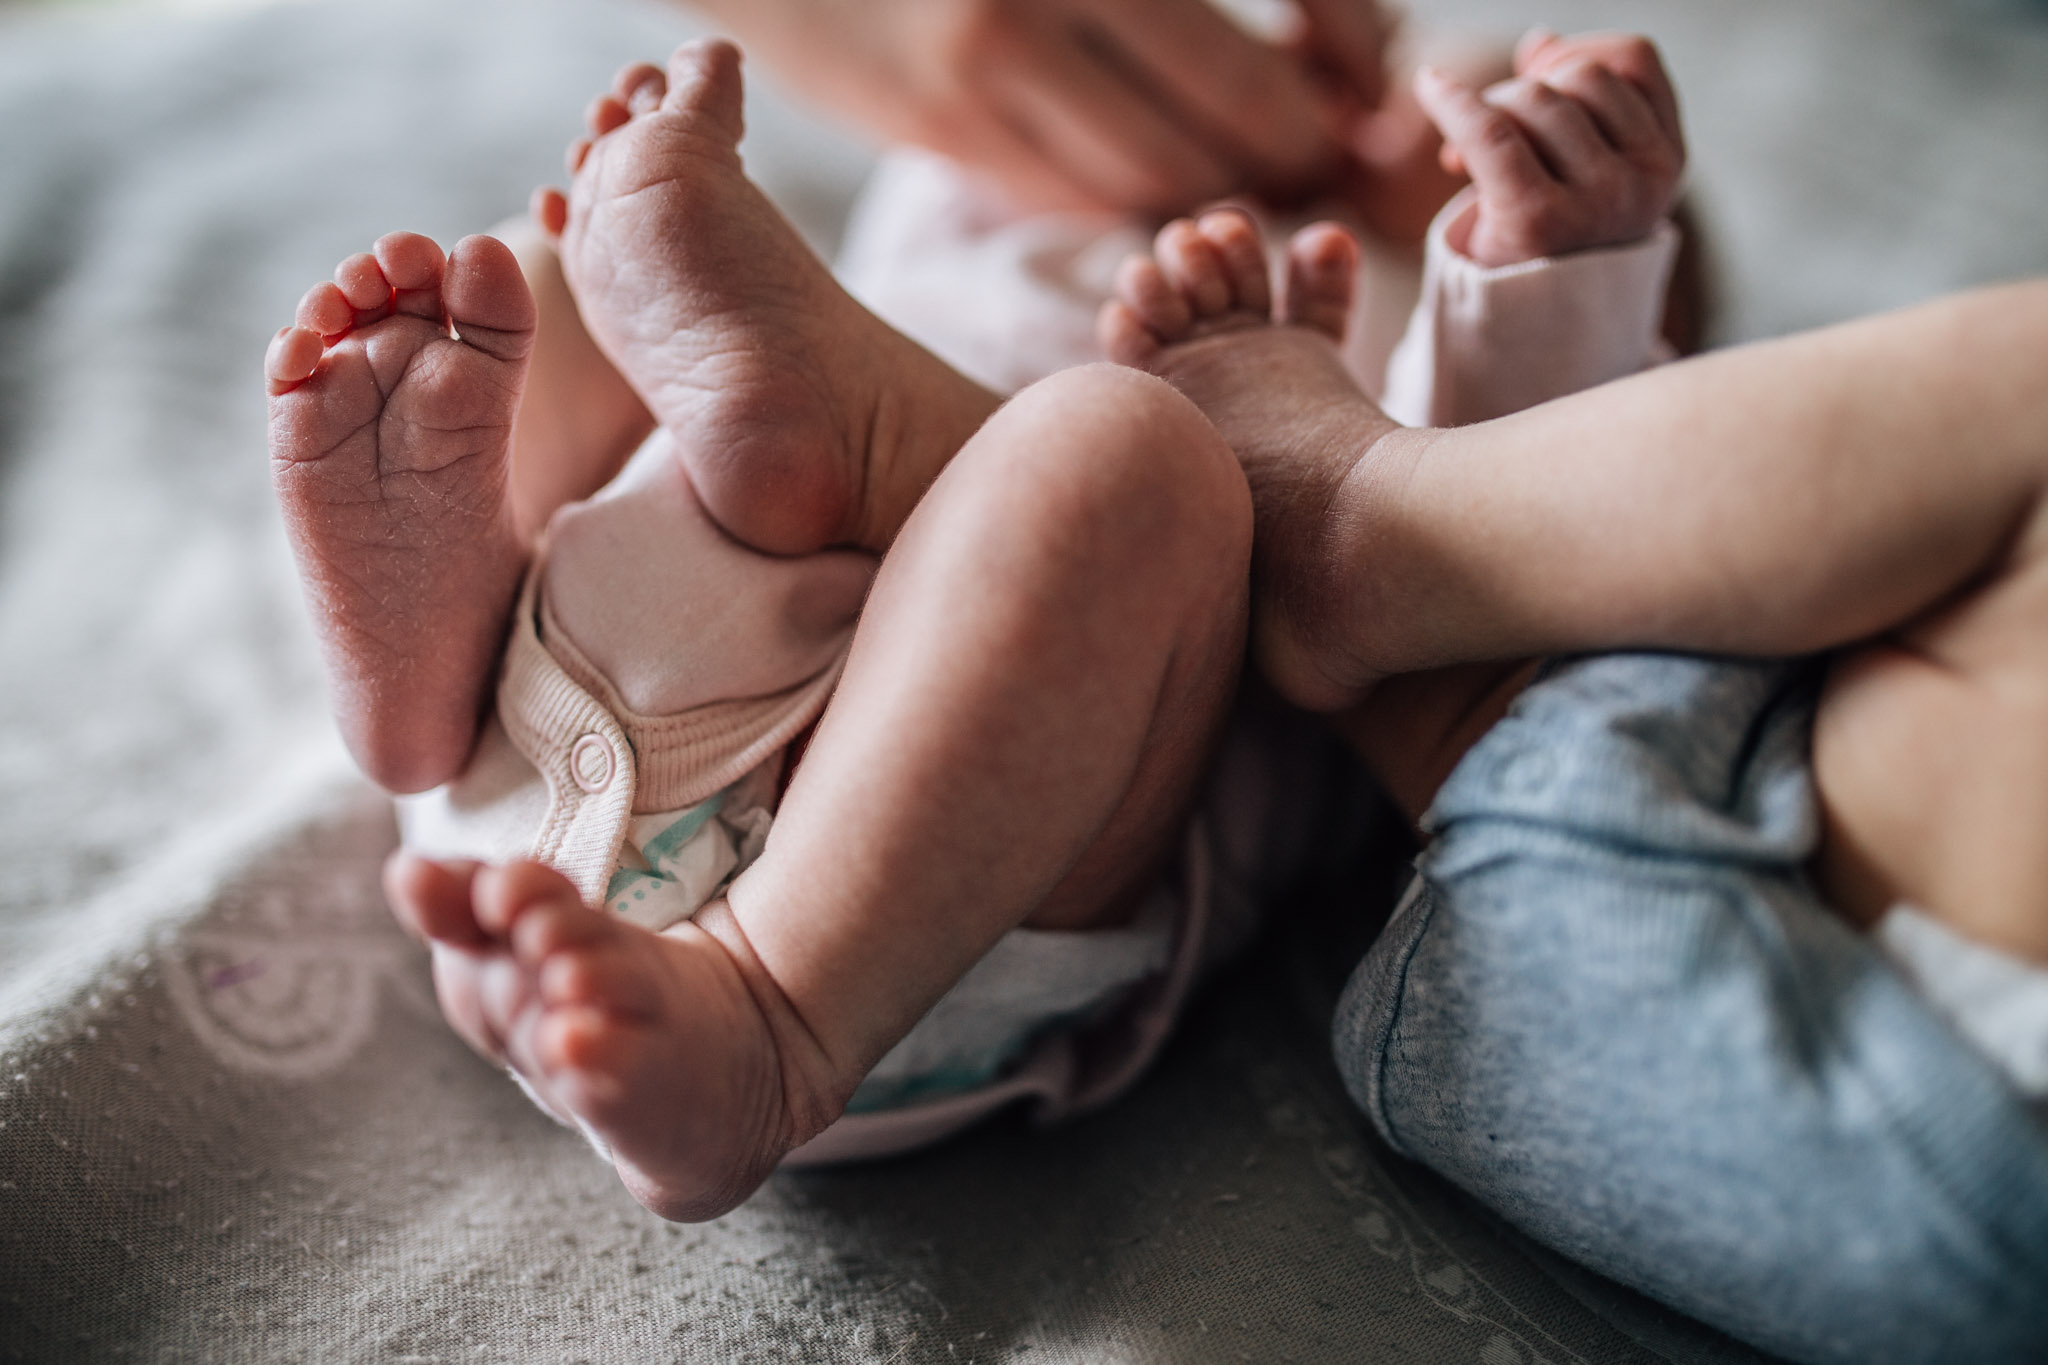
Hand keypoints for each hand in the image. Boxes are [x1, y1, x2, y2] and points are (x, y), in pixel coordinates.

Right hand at [694, 0, 1393, 214]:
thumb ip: (1183, 2)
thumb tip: (1326, 67)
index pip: (1298, 4)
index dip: (1358, 54)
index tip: (1371, 82)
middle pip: (1245, 115)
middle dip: (1304, 147)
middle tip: (1323, 144)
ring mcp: (993, 65)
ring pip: (1164, 173)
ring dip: (1223, 183)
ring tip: (1239, 158)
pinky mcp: (944, 129)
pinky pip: (1078, 191)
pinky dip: (1131, 190)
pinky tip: (1140, 158)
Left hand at [1413, 30, 1684, 265]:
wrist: (1522, 331)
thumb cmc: (1548, 244)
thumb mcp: (1582, 167)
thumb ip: (1576, 102)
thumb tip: (1541, 39)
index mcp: (1668, 161)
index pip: (1634, 59)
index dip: (1578, 51)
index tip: (1537, 76)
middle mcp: (1644, 183)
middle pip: (1579, 75)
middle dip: (1526, 88)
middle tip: (1491, 132)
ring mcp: (1598, 203)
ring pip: (1535, 98)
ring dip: (1490, 109)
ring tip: (1468, 153)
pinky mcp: (1537, 221)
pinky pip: (1489, 131)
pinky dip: (1452, 101)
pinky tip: (1430, 87)